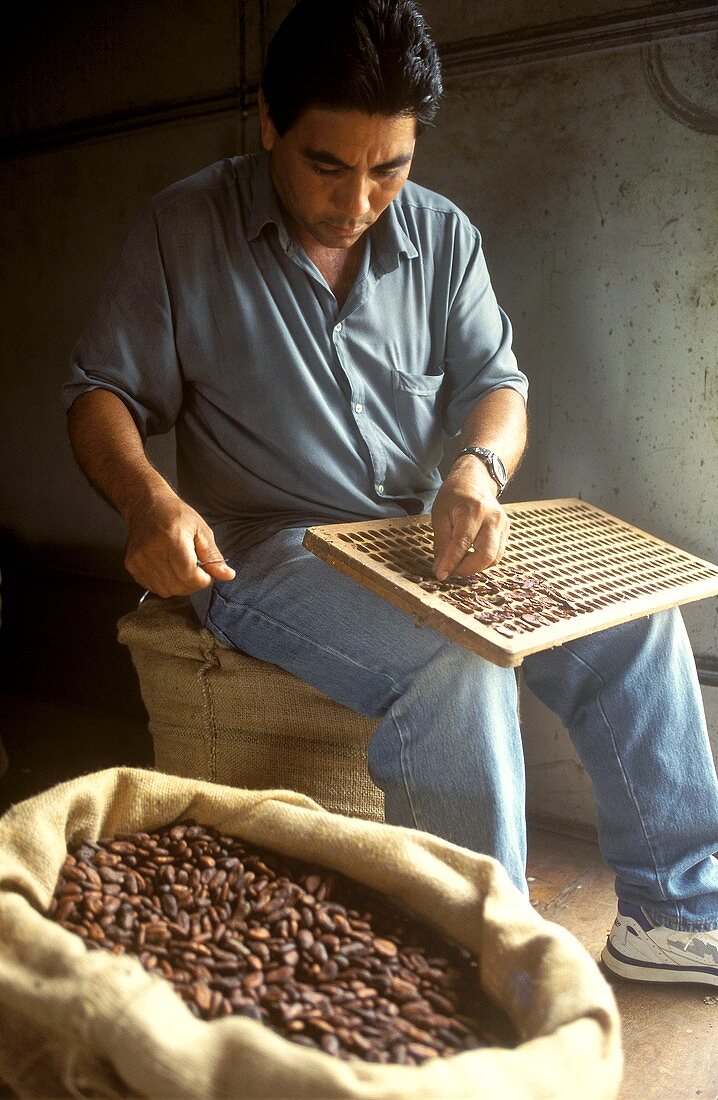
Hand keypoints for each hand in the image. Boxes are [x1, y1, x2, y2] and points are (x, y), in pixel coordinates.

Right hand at [123, 489, 235, 596]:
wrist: (147, 505)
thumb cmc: (176, 515)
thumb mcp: (201, 530)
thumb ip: (214, 556)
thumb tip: (228, 576)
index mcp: (172, 540)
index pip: (190, 576)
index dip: (203, 579)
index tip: (208, 573)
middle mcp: (152, 551)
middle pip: (178, 586)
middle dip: (193, 584)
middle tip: (198, 570)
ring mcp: (138, 559)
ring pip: (166, 591)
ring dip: (180, 585)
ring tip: (183, 568)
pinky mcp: (131, 565)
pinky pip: (153, 587)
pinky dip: (166, 584)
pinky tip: (170, 569)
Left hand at [431, 458, 509, 579]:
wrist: (476, 479)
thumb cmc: (455, 495)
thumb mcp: (440, 515)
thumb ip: (441, 542)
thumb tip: (440, 568)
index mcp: (473, 509)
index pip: (462, 542)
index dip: (451, 562)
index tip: (441, 574)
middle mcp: (492, 518)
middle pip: (486, 554)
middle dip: (467, 569)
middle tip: (450, 571)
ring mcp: (502, 524)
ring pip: (494, 558)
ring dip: (475, 567)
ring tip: (458, 564)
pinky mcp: (506, 531)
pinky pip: (497, 554)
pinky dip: (482, 561)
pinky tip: (469, 558)